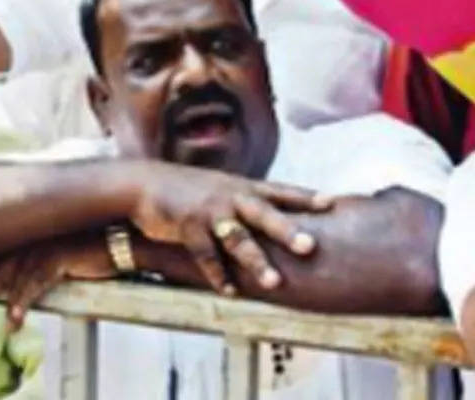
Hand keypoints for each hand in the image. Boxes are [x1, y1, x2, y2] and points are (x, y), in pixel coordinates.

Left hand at [0, 232, 115, 330]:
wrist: (124, 241)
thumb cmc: (96, 244)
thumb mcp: (64, 247)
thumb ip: (44, 255)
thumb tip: (30, 271)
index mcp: (35, 231)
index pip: (0, 246)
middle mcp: (36, 235)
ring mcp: (47, 245)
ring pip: (11, 274)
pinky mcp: (60, 257)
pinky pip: (35, 284)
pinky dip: (22, 301)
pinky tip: (14, 318)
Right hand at [130, 161, 330, 295]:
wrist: (142, 183)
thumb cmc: (185, 188)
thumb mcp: (220, 186)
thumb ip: (246, 200)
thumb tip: (275, 216)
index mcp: (241, 187)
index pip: (279, 191)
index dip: (305, 197)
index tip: (332, 203)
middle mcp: (229, 197)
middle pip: (263, 214)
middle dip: (286, 230)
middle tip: (310, 246)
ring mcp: (208, 212)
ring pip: (237, 239)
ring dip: (256, 262)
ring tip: (275, 283)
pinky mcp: (186, 227)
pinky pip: (206, 255)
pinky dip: (219, 275)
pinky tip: (230, 291)